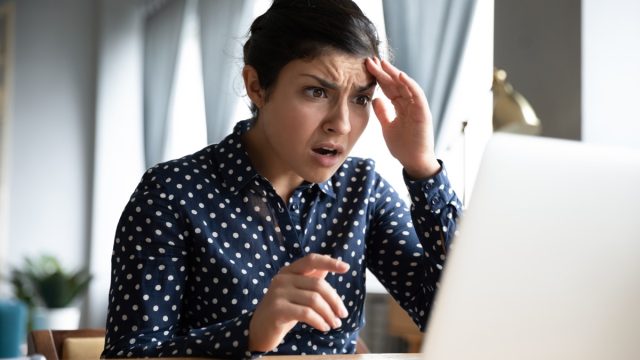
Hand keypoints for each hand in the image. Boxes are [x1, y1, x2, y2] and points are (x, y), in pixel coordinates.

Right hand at [248, 254, 349, 351]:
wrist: (259, 330)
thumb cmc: (283, 310)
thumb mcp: (298, 292)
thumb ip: (312, 279)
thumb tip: (332, 264)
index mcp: (288, 271)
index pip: (311, 260)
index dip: (329, 262)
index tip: (346, 268)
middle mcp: (282, 278)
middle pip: (318, 284)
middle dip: (335, 301)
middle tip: (343, 315)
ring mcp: (278, 293)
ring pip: (314, 300)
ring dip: (329, 314)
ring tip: (334, 324)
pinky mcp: (277, 309)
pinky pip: (306, 313)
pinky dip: (319, 321)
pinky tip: (324, 327)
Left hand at [365, 57, 440, 178]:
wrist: (413, 161)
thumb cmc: (403, 146)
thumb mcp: (387, 127)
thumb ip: (383, 113)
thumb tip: (375, 99)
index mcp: (401, 106)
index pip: (389, 88)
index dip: (378, 78)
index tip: (366, 68)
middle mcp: (409, 104)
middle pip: (395, 84)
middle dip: (383, 72)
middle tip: (370, 60)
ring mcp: (417, 107)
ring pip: (405, 86)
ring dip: (394, 73)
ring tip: (382, 63)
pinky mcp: (423, 113)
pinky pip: (417, 95)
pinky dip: (410, 84)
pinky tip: (400, 75)